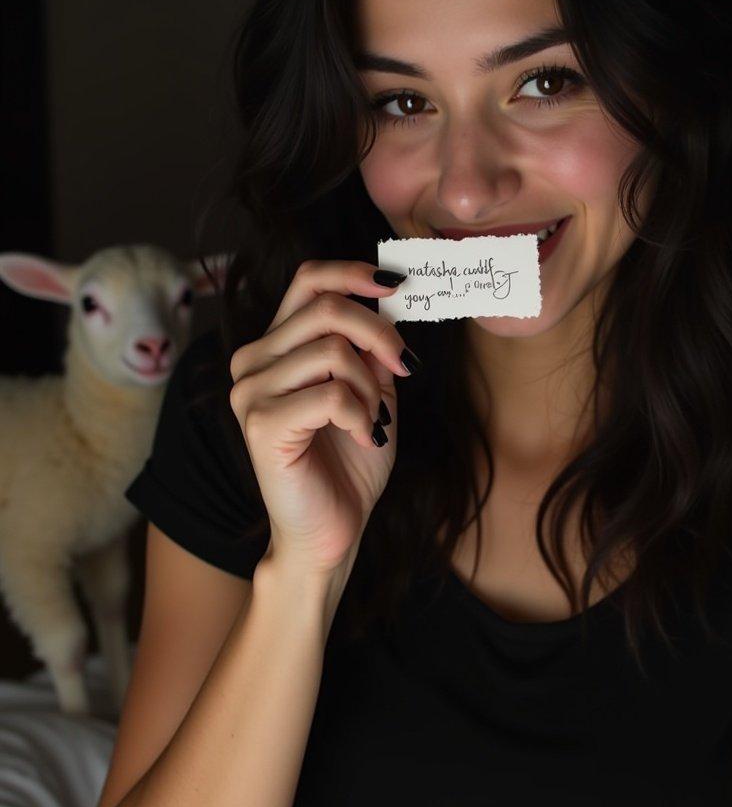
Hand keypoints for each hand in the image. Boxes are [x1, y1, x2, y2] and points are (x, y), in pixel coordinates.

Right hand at [227, 259, 416, 574]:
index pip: (309, 281)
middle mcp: (252, 362)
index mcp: (275, 347)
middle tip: (405, 368)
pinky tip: (365, 438)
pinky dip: (363, 416)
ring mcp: (250, 392)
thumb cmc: (349, 464)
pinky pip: (332, 394)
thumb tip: (390, 298)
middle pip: (327, 309)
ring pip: (334, 352)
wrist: (331, 533)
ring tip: (374, 422)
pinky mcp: (261, 425)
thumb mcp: (372, 392)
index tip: (397, 287)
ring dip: (372, 388)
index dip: (354, 273)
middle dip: (380, 334)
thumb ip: (372, 348)